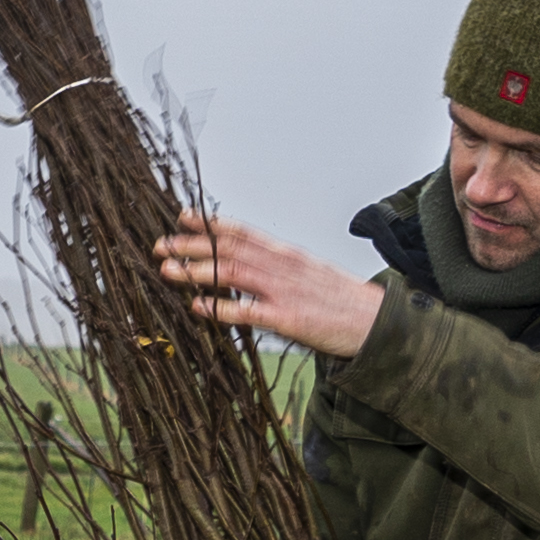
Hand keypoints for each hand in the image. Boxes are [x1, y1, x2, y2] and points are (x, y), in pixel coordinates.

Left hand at [153, 219, 378, 361]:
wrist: (377, 323)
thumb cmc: (342, 302)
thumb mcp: (311, 274)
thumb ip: (279, 269)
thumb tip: (249, 268)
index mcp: (287, 254)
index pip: (243, 232)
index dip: (210, 224)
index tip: (183, 217)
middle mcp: (283, 266)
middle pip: (230, 248)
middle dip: (192, 245)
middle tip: (161, 245)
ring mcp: (284, 291)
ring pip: (233, 272)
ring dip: (197, 270)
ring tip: (168, 270)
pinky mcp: (288, 318)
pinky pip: (247, 311)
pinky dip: (220, 308)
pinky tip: (197, 307)